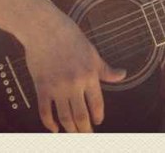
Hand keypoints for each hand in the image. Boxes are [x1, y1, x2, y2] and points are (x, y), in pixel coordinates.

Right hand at [19, 0, 126, 132]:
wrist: (44, 27)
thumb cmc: (69, 36)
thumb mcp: (92, 51)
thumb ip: (105, 69)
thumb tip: (123, 75)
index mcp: (89, 74)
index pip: (97, 104)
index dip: (98, 117)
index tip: (98, 122)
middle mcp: (74, 84)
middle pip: (81, 116)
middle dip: (85, 130)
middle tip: (87, 136)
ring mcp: (57, 87)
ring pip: (64, 117)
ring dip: (70, 130)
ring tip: (73, 134)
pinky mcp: (41, 87)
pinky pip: (45, 112)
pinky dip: (49, 123)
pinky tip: (54, 128)